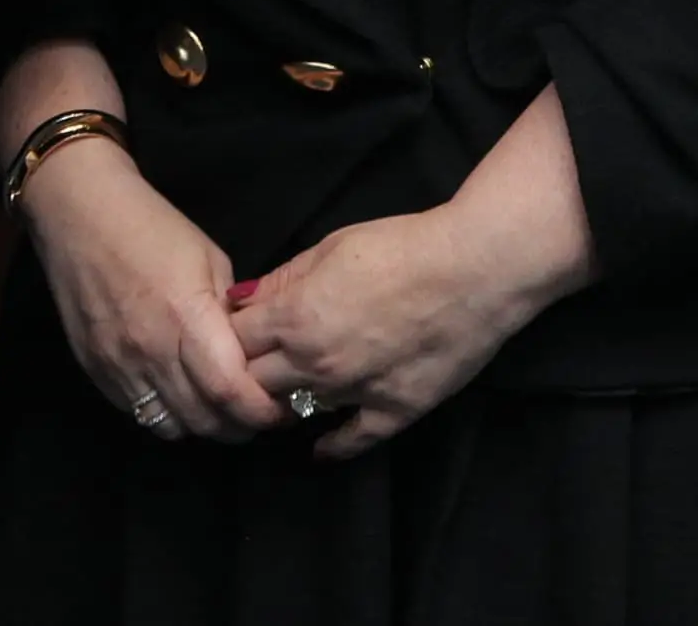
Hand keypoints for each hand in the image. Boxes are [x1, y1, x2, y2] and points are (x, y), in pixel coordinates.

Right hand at [19, 137, 286, 441]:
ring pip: (171, 427)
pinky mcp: (95, 369)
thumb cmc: (150, 225)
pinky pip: (138, 413)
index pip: (232, 393)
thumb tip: (246, 352)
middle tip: (255, 412)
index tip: (279, 407)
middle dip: (239, 425)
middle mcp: (151, 351)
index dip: (262, 412)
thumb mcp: (209, 259)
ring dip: (201, 425)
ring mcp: (118, 364)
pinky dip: (165, 413)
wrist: (77, 210)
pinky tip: (176, 394)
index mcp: (187, 318)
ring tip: (215, 408)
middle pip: (205, 421)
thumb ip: (230, 314)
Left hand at [235, 80, 595, 456]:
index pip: (232, 341)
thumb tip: (243, 299)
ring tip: (280, 395)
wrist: (471, 271)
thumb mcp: (329, 248)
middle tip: (249, 366)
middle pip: (254, 382)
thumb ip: (282, 279)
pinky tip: (318, 449)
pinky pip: (353, 440)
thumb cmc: (399, 248)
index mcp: (294, 317)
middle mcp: (315, 362)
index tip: (232, 332)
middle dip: (245, 372)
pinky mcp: (394, 411)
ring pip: (296, 411)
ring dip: (285, 402)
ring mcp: (354, 392)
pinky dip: (331, 447)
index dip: (226, 336)